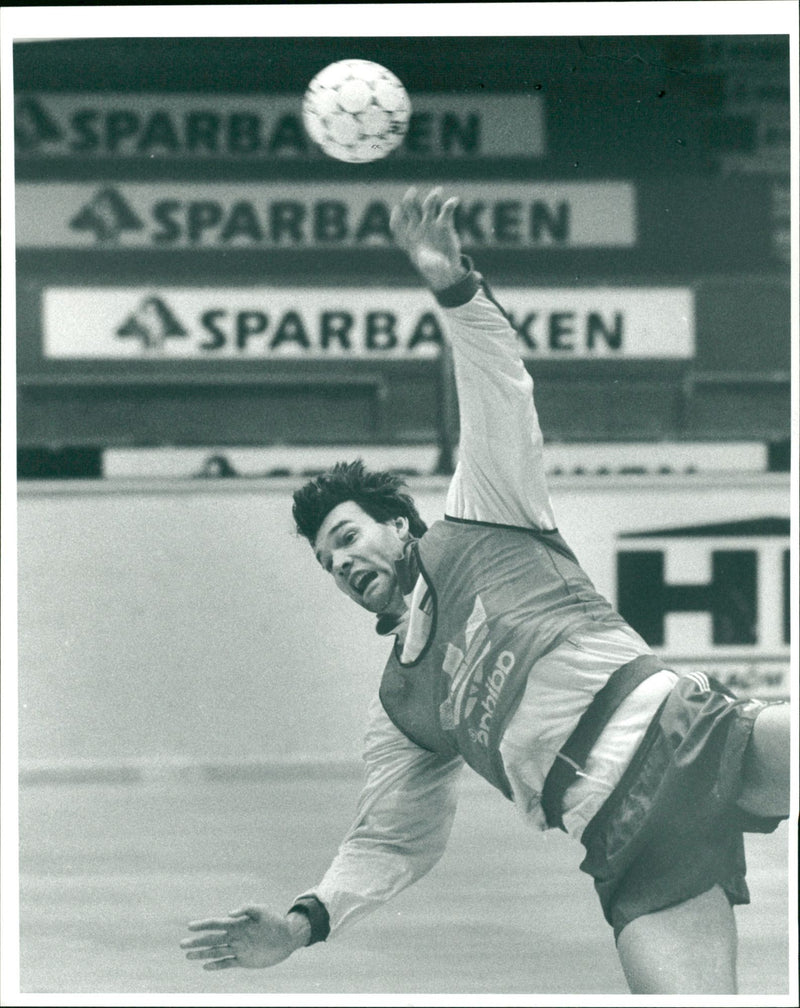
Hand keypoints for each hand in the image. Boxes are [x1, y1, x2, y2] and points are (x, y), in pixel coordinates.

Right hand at [180, 904, 309, 970]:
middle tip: (181, 944)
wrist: (287, 938)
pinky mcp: (243, 960)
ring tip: (187, 955)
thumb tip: (229, 913)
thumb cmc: (274, 921)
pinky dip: (216, 966)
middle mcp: (235, 936)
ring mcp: (238, 948)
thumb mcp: (262, 911)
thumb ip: (246, 908)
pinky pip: (227, 963)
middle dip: (197, 942)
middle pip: (212, 939)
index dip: (203, 925)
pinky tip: (205, 967)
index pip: (216, 924)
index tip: (189, 927)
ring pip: (216, 951)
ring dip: (202, 954)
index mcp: (237, 924)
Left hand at [390, 186, 465, 290]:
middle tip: (413, 191)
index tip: (397, 210)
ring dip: (432, 197)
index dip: (396, 217)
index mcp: (408, 239)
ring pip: (428, 206)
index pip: (397, 225)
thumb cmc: (433, 269)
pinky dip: (450, 204)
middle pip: (410, 209)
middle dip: (410, 199)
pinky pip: (446, 211)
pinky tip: (455, 201)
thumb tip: (431, 261)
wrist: (446, 270)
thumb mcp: (430, 269)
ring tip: (438, 191)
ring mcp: (431, 225)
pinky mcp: (445, 225)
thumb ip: (428, 264)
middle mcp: (418, 228)